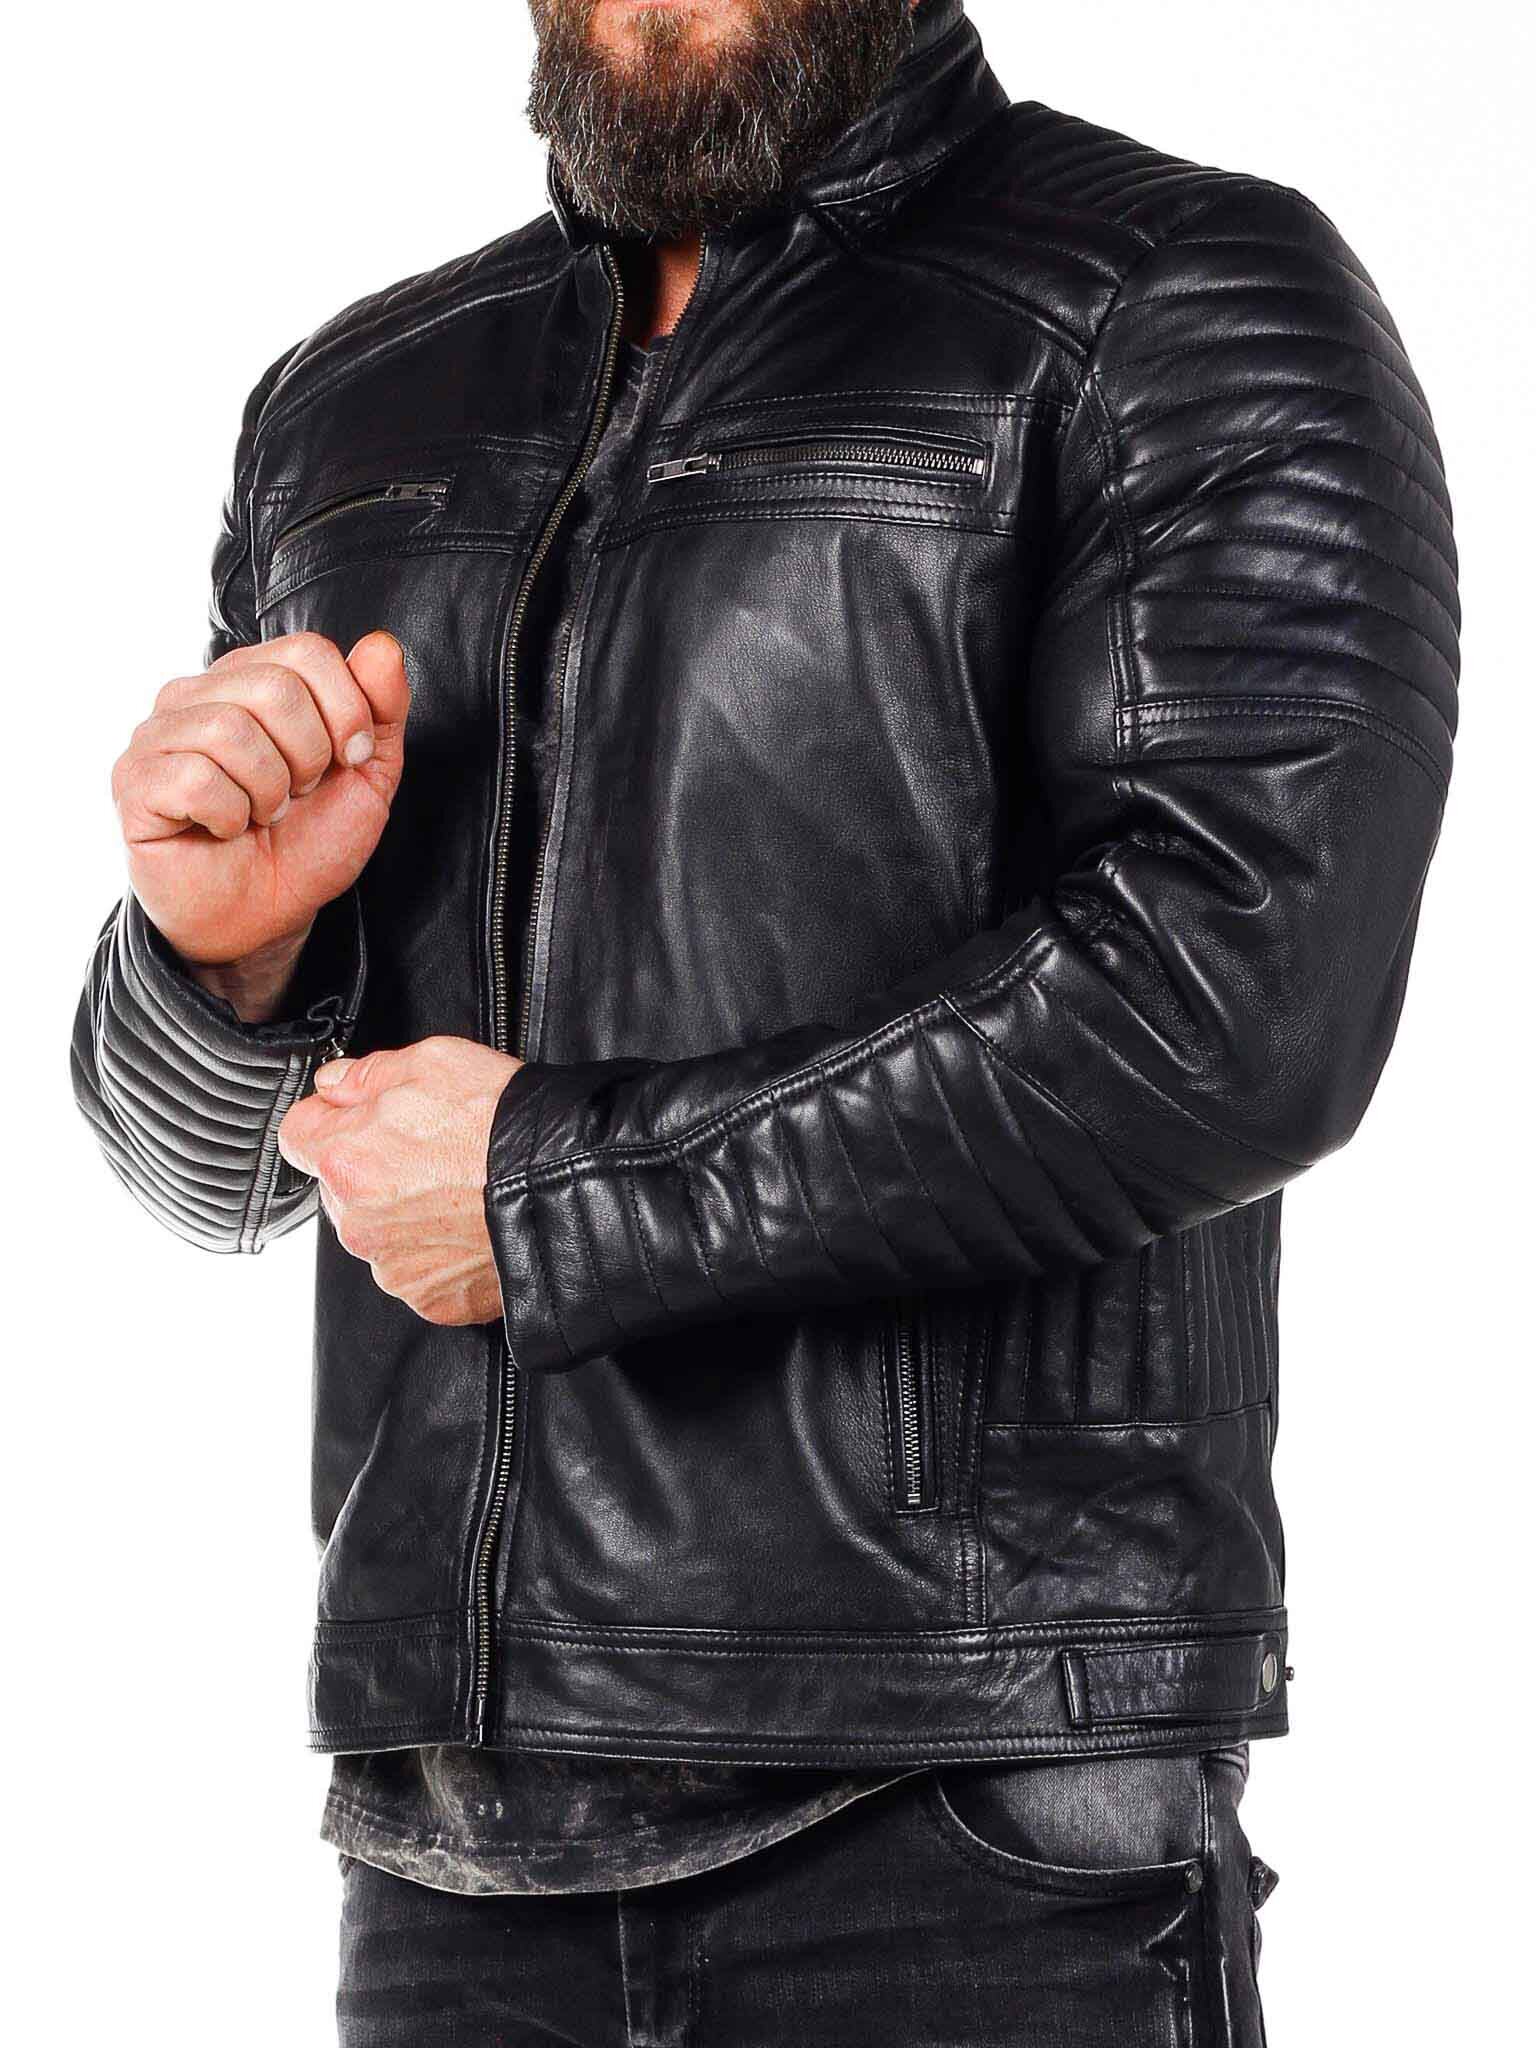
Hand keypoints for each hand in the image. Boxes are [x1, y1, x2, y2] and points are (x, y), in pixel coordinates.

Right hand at [113, 630, 409, 973]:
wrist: (266, 916)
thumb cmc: (307, 842)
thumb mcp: (367, 774)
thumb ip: (381, 709)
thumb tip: (382, 646)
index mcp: (252, 678)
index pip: (308, 651)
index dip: (347, 710)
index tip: (349, 759)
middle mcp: (197, 694)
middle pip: (274, 688)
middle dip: (309, 756)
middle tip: (296, 795)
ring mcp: (158, 735)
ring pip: (231, 731)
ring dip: (269, 791)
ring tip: (261, 814)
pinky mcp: (134, 781)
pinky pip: (195, 779)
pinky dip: (230, 816)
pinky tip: (226, 829)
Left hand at [276, 1036, 523, 1325]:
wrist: (566, 1185)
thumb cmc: (506, 1124)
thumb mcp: (433, 1061)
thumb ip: (367, 1073)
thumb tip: (335, 1083)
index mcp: (345, 1159)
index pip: (298, 1135)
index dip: (332, 1118)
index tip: (361, 1116)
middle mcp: (357, 1223)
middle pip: (341, 1189)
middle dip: (374, 1170)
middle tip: (433, 1152)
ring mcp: (394, 1268)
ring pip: (381, 1234)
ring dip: (407, 1216)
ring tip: (461, 1191)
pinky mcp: (431, 1300)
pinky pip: (420, 1273)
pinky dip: (440, 1254)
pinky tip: (472, 1225)